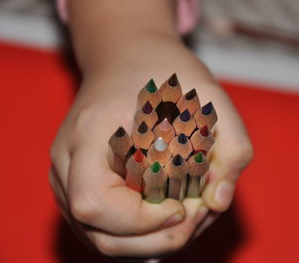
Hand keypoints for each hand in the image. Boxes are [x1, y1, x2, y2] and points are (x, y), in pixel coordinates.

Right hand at [49, 72, 213, 258]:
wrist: (126, 57)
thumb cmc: (162, 72)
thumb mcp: (209, 94)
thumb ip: (231, 145)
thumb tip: (219, 201)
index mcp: (88, 134)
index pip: (94, 203)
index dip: (141, 220)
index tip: (184, 205)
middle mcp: (67, 160)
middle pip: (98, 233)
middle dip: (156, 240)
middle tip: (196, 216)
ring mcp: (66, 175)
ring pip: (102, 238)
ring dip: (151, 241)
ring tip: (188, 215)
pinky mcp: (77, 183)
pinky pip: (104, 227)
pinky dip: (140, 233)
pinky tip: (170, 213)